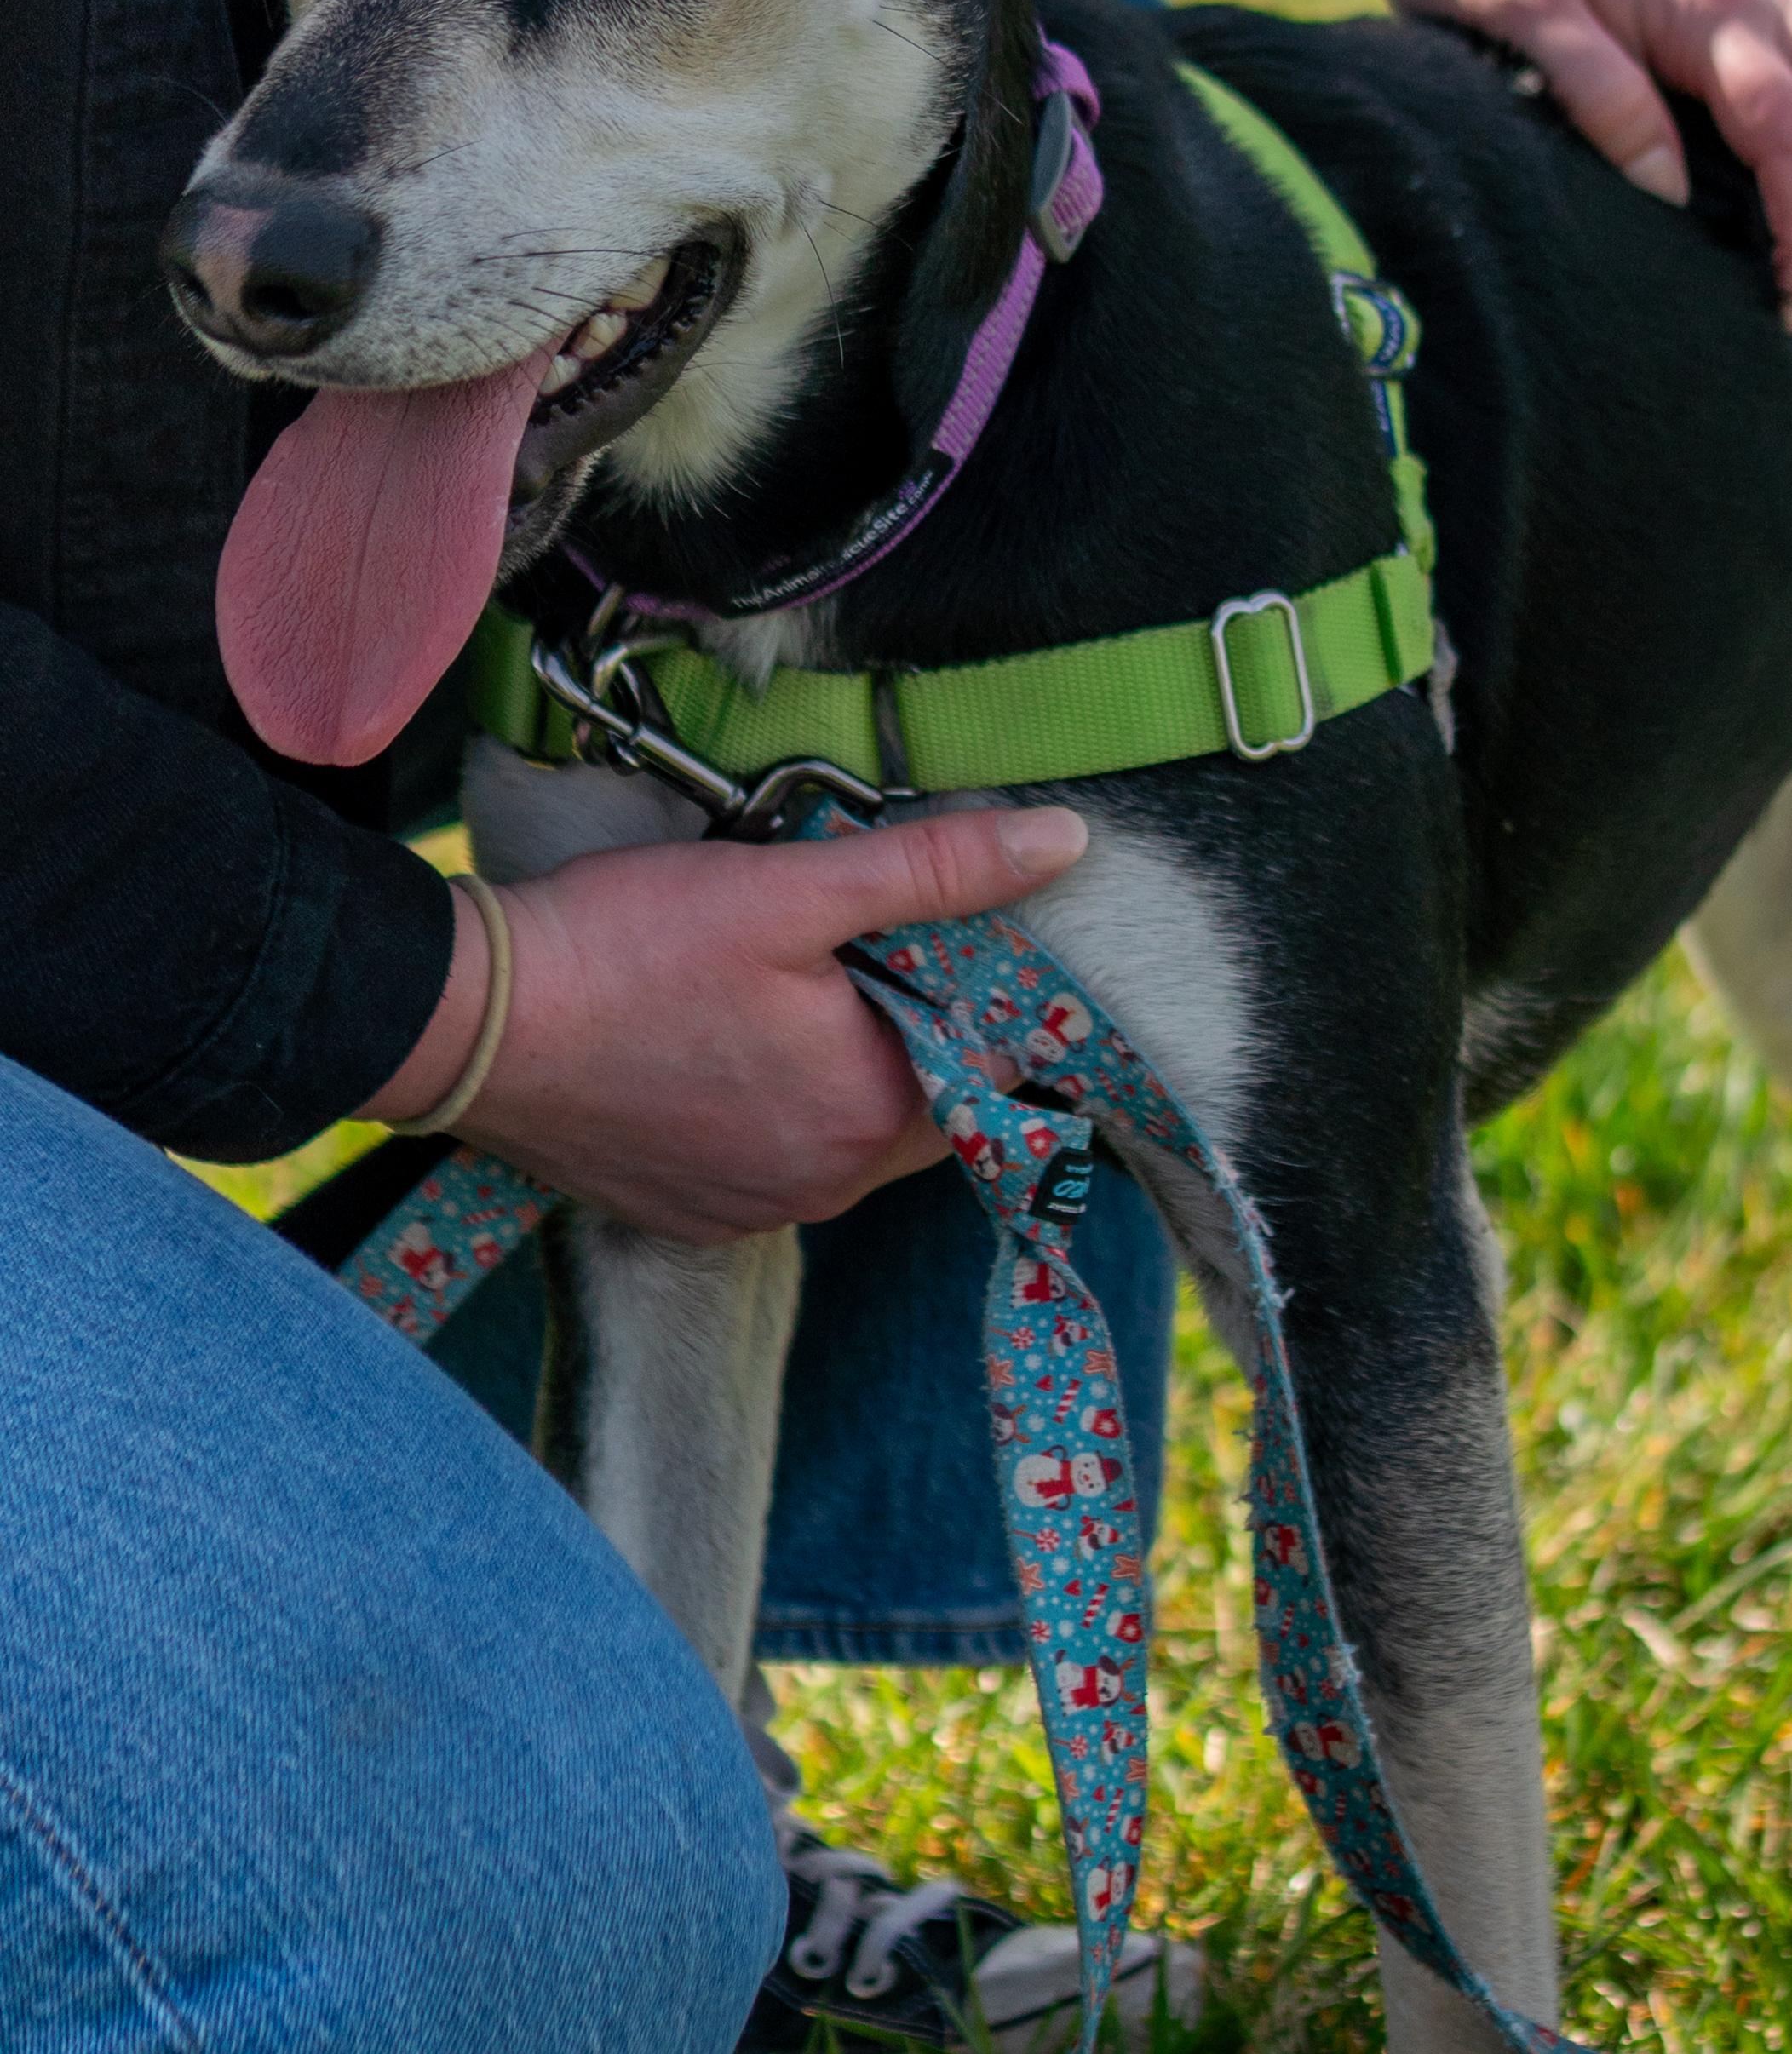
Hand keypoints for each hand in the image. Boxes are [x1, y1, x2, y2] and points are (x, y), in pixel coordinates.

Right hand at [366, 802, 1086, 1241]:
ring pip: (844, 1125)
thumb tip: (1064, 843)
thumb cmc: (626, 950)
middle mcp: (824, 1189)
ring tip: (782, 977)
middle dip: (908, 1021)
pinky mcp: (687, 1210)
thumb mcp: (794, 889)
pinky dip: (771, 1098)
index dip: (983, 989)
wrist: (464, 1024)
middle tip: (854, 938)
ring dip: (840, 1059)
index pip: (994, 1065)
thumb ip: (937, 870)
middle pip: (921, 1097)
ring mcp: (751, 1209)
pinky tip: (724, 1032)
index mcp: (872, 1121)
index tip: (942, 928)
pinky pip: (772, 1154)